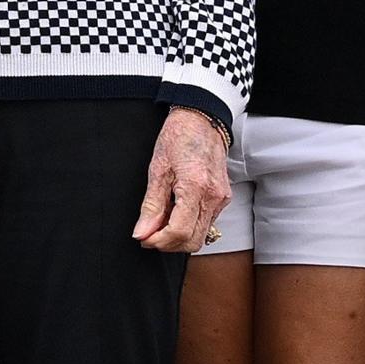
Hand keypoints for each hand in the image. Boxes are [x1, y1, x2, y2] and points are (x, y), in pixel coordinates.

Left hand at [132, 108, 230, 252]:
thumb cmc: (179, 137)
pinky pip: (206, 223)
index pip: (180, 232)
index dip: (159, 241)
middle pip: (192, 241)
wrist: (201, 119)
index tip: (144, 238)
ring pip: (201, 236)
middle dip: (168, 244)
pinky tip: (174, 215)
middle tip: (149, 234)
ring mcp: (221, 198)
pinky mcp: (222, 198)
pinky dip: (188, 226)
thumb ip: (151, 206)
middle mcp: (213, 197)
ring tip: (160, 223)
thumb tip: (142, 232)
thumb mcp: (157, 169)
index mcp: (196, 188)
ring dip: (178, 237)